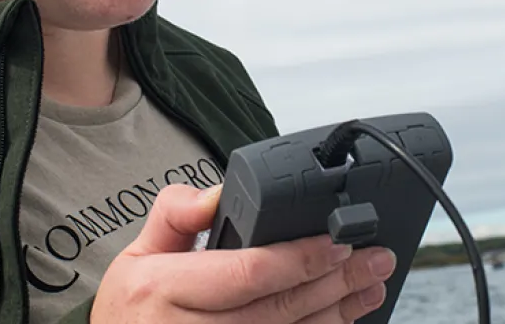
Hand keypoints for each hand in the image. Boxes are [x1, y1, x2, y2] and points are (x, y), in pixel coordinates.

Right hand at [92, 184, 394, 322]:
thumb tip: (220, 193)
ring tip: (370, 288)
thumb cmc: (130, 313)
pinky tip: (341, 320)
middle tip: (375, 260)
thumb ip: (176, 215)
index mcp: (163, 290)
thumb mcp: (136, 255)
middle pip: (279, 308)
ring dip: (337, 314)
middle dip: (335, 283)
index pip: (246, 274)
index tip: (337, 243)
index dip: (300, 259)